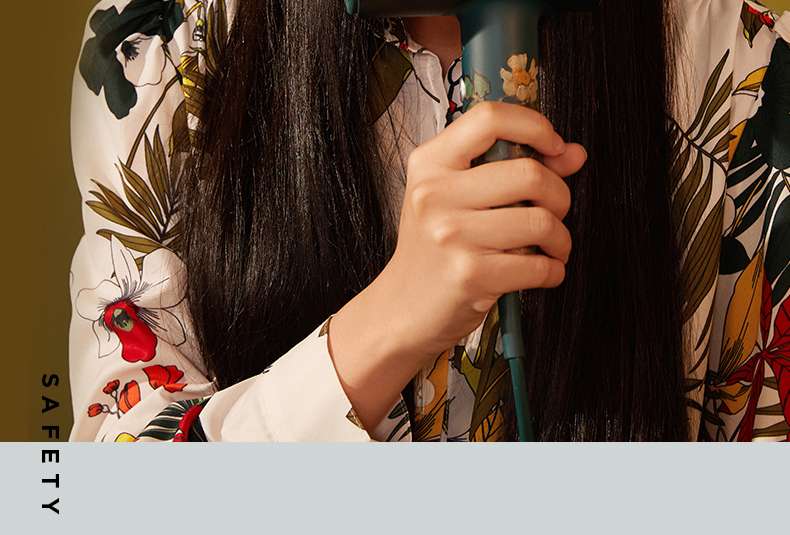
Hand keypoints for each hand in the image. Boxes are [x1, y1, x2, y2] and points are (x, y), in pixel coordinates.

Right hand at [328, 101, 586, 429]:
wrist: (401, 308)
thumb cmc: (434, 249)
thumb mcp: (458, 199)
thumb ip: (513, 168)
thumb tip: (574, 153)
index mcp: (430, 164)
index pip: (489, 118)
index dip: (534, 126)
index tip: (554, 147)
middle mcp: (435, 194)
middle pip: (529, 173)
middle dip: (560, 196)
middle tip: (554, 214)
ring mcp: (450, 235)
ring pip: (541, 222)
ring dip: (560, 239)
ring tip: (552, 249)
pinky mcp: (469, 275)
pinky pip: (538, 266)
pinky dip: (552, 271)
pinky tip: (542, 272)